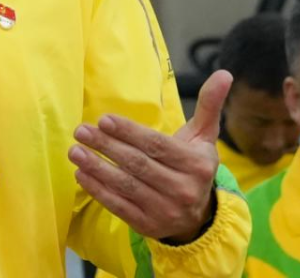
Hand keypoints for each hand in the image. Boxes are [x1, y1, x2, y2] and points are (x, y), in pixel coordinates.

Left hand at [69, 69, 232, 243]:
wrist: (198, 216)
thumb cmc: (193, 165)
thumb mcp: (204, 137)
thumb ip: (209, 105)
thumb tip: (225, 73)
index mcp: (196, 164)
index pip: (157, 145)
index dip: (129, 132)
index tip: (104, 119)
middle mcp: (183, 190)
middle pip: (138, 164)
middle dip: (107, 146)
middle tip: (81, 131)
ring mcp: (165, 211)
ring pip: (126, 186)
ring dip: (97, 168)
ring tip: (75, 151)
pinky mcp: (148, 226)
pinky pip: (120, 207)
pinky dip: (99, 191)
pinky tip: (82, 175)